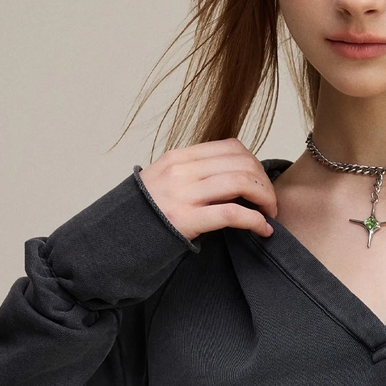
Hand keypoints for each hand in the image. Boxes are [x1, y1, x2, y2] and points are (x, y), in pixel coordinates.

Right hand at [138, 137, 277, 241]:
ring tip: (269, 215)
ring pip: (242, 182)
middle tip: (270, 203)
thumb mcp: (164, 183)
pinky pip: (232, 214)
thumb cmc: (145, 217)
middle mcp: (182, 170)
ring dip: (266, 199)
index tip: (261, 184)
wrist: (114, 238)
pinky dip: (256, 221)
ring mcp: (183, 194)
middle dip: (265, 183)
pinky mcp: (185, 220)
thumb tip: (230, 177)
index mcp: (178, 158)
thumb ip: (193, 175)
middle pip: (242, 163)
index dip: (255, 165)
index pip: (231, 147)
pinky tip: (263, 231)